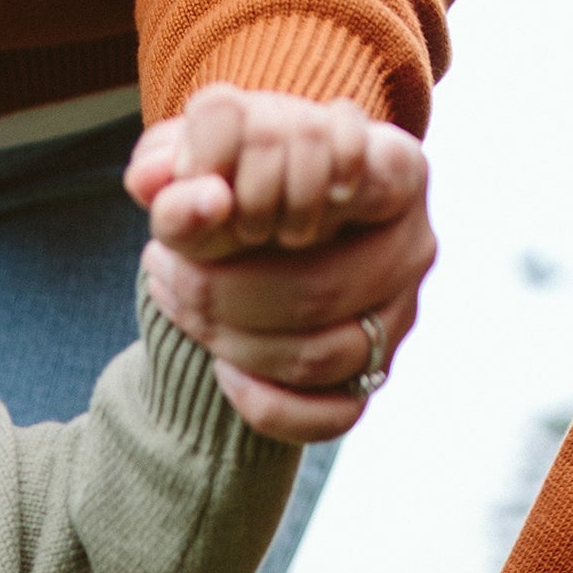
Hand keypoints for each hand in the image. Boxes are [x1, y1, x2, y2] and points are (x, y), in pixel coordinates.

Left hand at [127, 84, 435, 443]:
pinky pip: (325, 417)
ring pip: (318, 357)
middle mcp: (411, 245)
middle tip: (162, 268)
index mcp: (390, 169)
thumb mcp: (200, 155)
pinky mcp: (372, 380)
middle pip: (321, 289)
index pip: (352, 180)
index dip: (270, 197)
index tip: (218, 203)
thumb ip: (175, 162)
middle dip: (221, 290)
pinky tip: (222, 369)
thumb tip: (161, 194)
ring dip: (230, 340)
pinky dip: (263, 402)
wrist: (246, 238)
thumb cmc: (232, 181)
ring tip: (177, 303)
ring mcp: (397, 319)